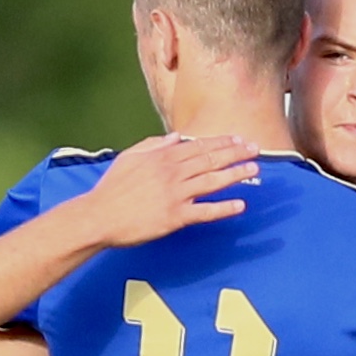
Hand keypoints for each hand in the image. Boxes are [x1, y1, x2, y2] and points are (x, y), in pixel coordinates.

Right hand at [81, 131, 258, 245]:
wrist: (99, 216)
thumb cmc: (112, 188)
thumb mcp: (130, 157)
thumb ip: (154, 145)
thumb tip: (176, 137)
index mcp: (163, 157)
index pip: (199, 146)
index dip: (221, 142)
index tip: (238, 140)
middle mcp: (173, 173)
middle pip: (211, 160)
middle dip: (236, 154)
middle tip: (256, 151)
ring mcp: (176, 195)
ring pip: (213, 181)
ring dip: (236, 175)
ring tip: (254, 171)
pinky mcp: (175, 217)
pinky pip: (205, 211)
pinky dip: (224, 208)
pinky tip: (240, 206)